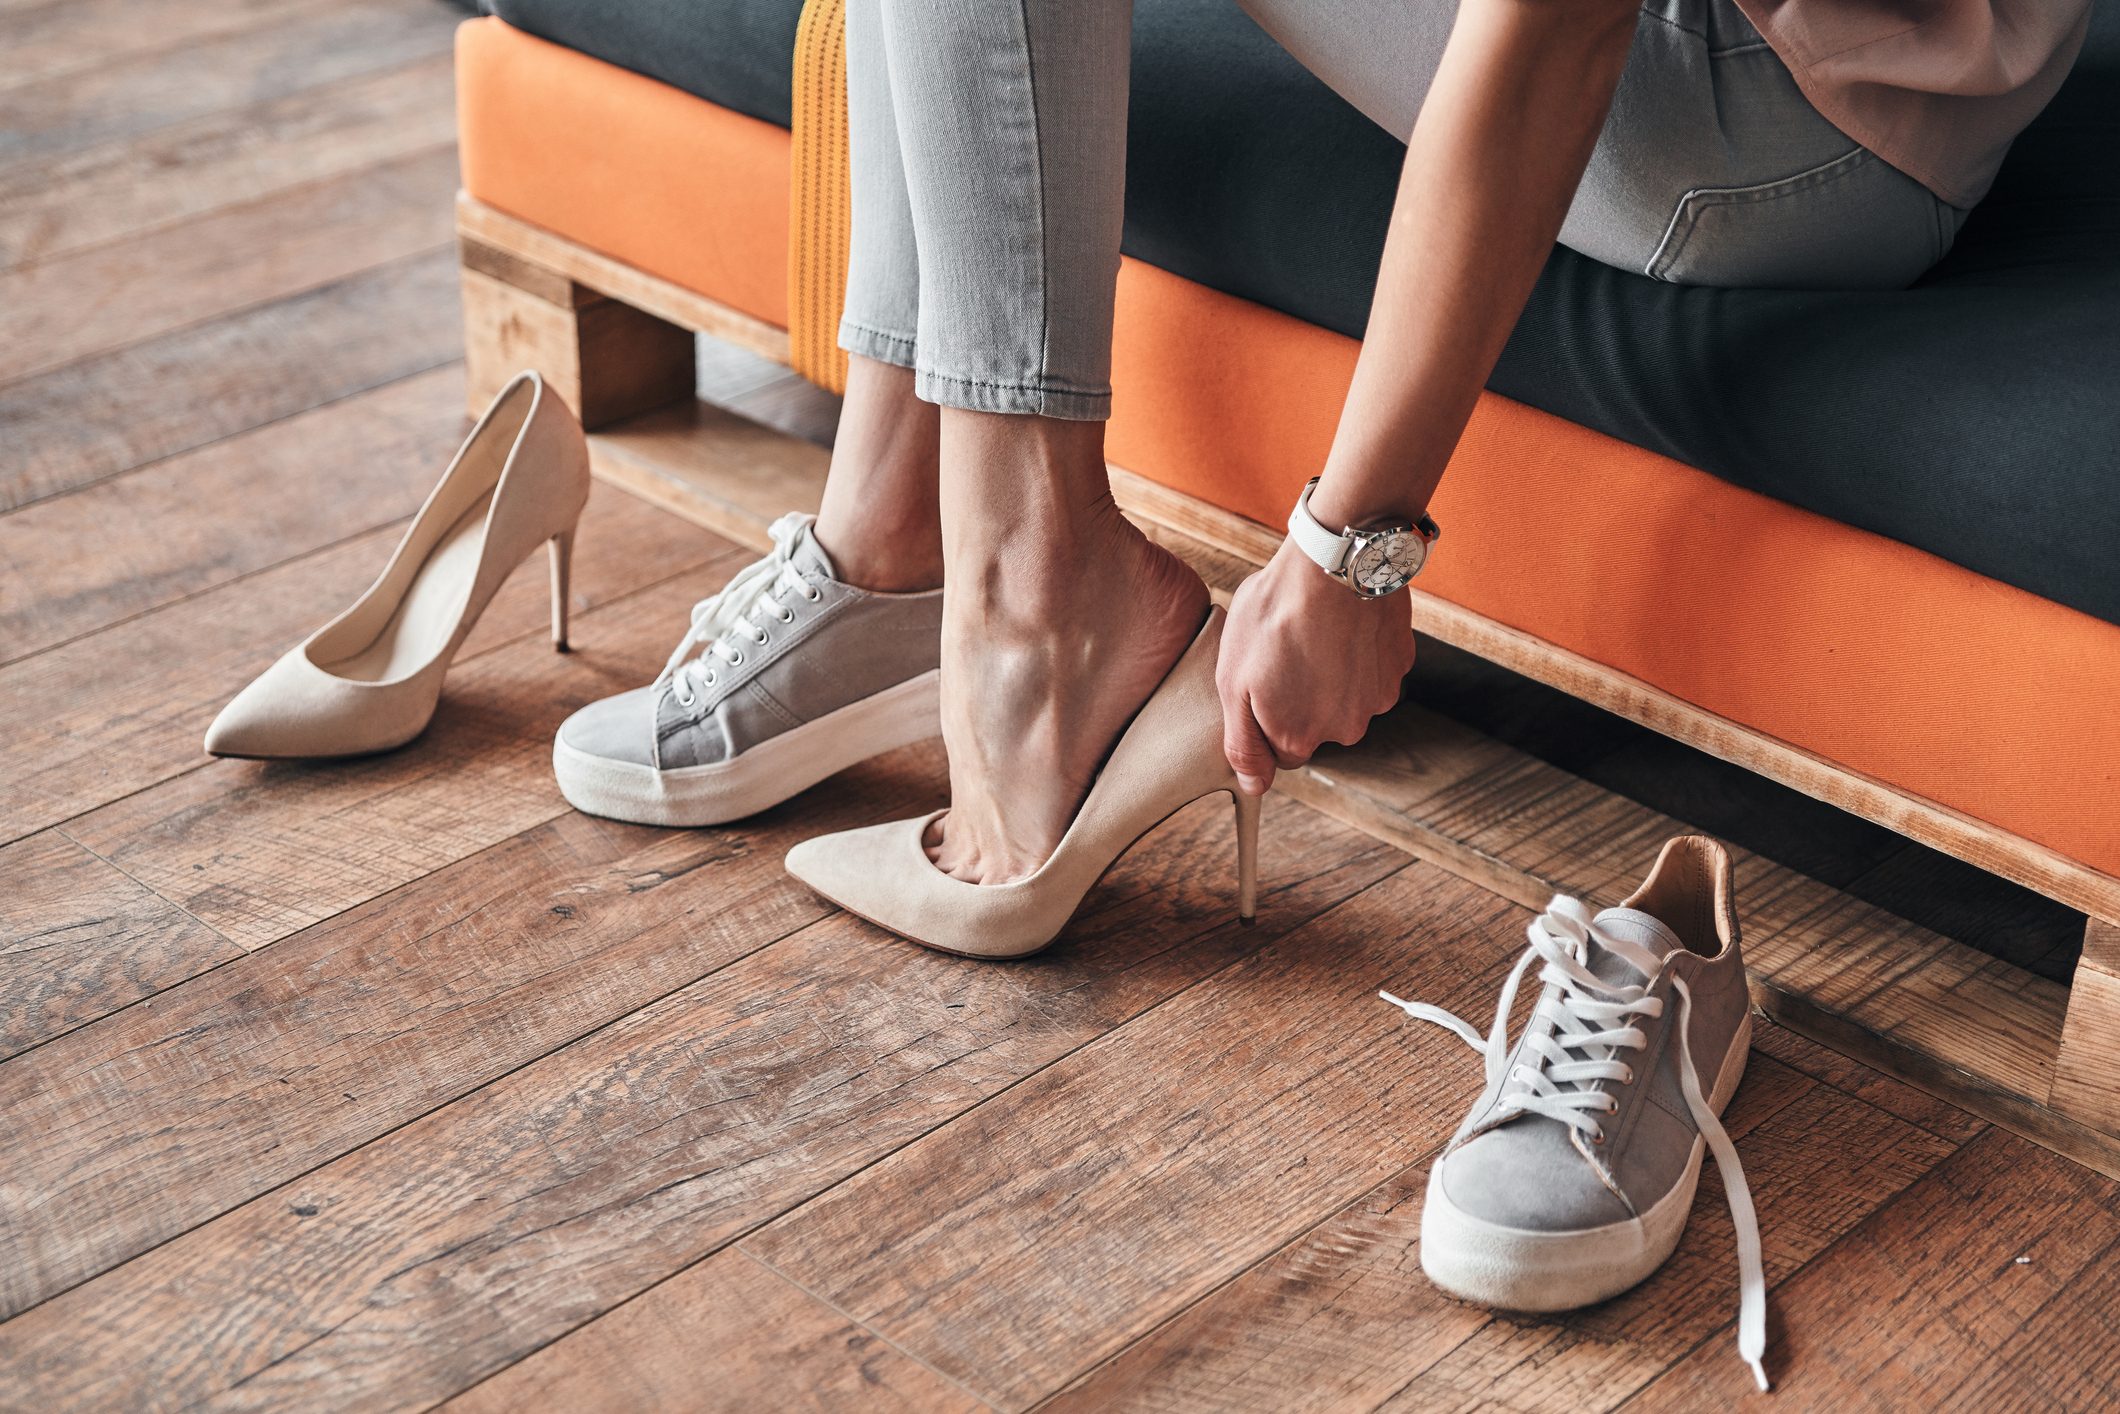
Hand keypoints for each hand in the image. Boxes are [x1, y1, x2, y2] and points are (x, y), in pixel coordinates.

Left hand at [1217, 539, 1416, 795]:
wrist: (1334, 563)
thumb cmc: (1274, 616)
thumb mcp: (1233, 680)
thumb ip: (1242, 744)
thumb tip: (1253, 787)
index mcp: (1298, 737)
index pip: (1280, 752)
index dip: (1266, 716)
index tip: (1262, 681)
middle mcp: (1344, 730)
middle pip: (1316, 726)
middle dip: (1300, 697)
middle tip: (1286, 652)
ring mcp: (1377, 698)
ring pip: (1347, 698)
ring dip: (1332, 675)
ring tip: (1315, 634)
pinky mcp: (1399, 666)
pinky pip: (1372, 670)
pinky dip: (1359, 654)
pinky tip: (1343, 625)